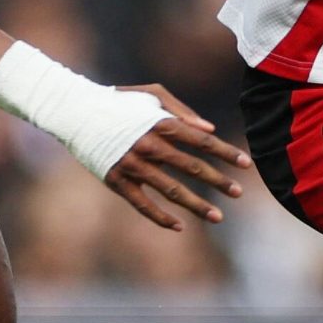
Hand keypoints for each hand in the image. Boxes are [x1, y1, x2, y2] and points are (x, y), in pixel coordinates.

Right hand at [104, 83, 251, 230]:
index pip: (201, 141)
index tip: (246, 165)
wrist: (77, 113)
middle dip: (218, 181)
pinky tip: (179, 227)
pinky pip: (143, 205)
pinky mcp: (117, 181)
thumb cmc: (120, 102)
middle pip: (192, 167)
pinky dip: (161, 218)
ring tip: (218, 217)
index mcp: (161, 123)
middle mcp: (149, 145)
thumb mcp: (152, 95)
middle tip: (238, 193)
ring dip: (197, 205)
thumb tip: (209, 129)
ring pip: (171, 190)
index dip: (225, 152)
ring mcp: (133, 165)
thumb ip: (182, 111)